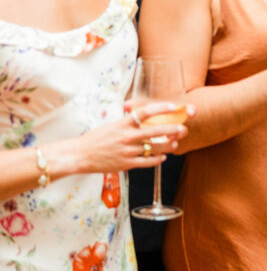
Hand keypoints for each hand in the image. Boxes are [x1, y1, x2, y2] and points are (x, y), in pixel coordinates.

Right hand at [72, 100, 192, 171]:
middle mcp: (127, 136)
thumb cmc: (96, 139)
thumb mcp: (112, 125)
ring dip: (168, 145)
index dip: (162, 108)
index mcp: (123, 124)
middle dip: (172, 130)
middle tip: (182, 128)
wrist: (80, 155)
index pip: (146, 112)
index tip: (174, 106)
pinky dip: (157, 159)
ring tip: (174, 143)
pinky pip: (147, 162)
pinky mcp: (127, 164)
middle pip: (155, 131)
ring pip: (154, 148)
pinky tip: (163, 157)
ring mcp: (128, 151)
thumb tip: (141, 115)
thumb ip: (128, 121)